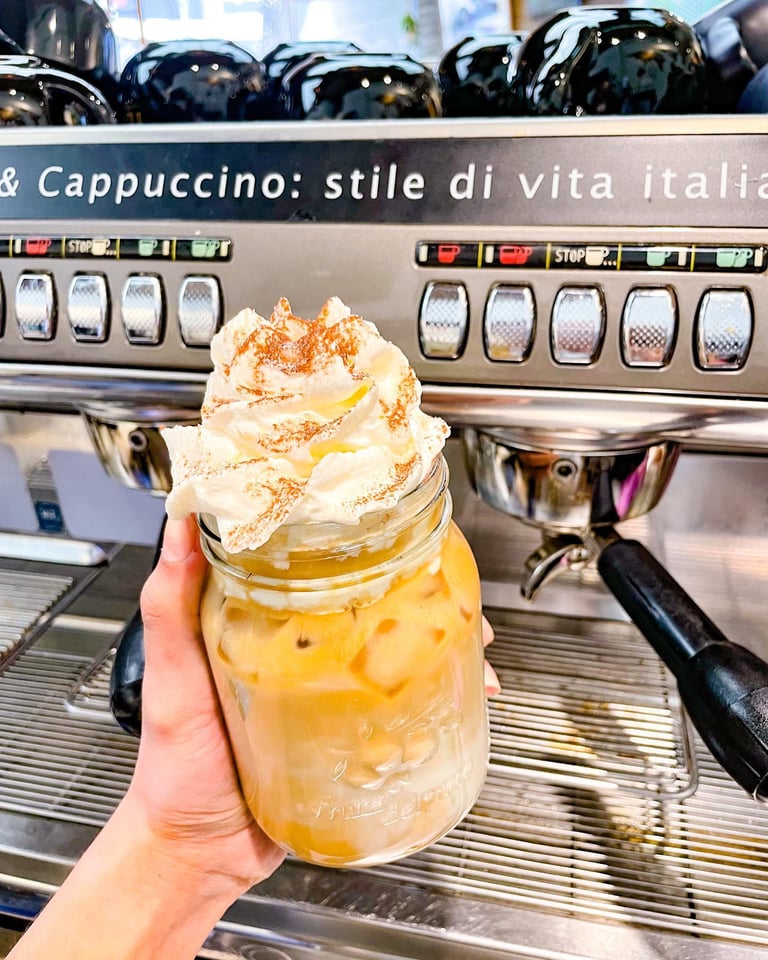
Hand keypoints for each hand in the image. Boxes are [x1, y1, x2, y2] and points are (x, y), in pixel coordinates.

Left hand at [129, 516, 498, 889]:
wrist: (200, 851)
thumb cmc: (175, 763)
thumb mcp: (172, 673)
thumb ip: (169, 603)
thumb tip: (182, 522)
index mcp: (258, 621)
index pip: (315, 564)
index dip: (357, 540)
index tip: (392, 521)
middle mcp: (300, 648)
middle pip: (371, 603)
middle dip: (421, 592)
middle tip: (455, 594)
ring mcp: (327, 690)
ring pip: (393, 651)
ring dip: (438, 643)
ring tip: (473, 644)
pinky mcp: (345, 732)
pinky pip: (396, 706)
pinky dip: (432, 698)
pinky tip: (458, 696)